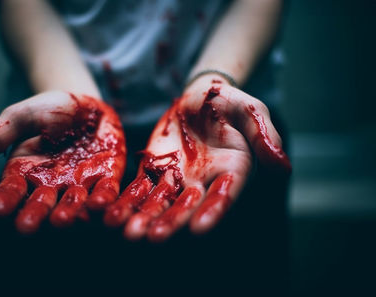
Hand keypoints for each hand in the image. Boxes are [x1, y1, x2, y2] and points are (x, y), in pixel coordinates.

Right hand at [0, 91, 125, 233]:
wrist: (85, 103)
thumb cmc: (47, 110)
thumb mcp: (19, 117)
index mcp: (25, 172)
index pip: (11, 190)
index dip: (3, 200)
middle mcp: (51, 184)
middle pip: (41, 204)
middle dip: (34, 215)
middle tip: (25, 228)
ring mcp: (79, 183)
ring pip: (73, 203)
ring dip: (68, 213)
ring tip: (62, 221)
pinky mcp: (107, 175)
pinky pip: (105, 189)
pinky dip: (103, 198)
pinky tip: (100, 204)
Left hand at [104, 77, 290, 241]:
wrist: (200, 96)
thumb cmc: (230, 103)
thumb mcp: (253, 112)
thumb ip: (266, 137)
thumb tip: (283, 166)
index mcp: (233, 172)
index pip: (224, 196)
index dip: (213, 212)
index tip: (199, 229)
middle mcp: (205, 182)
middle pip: (188, 207)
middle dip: (172, 223)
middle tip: (154, 238)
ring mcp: (179, 179)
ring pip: (161, 203)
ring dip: (146, 219)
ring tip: (129, 233)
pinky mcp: (156, 170)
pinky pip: (141, 189)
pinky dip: (128, 202)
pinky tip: (113, 214)